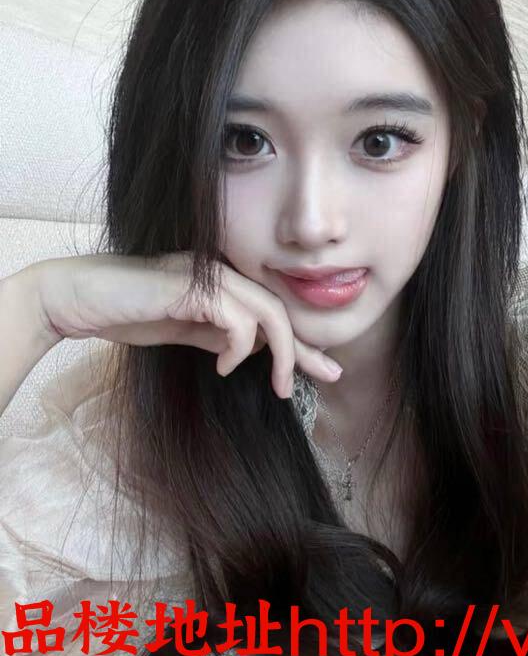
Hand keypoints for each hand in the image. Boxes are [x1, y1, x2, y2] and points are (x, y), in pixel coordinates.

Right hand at [31, 251, 341, 397]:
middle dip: (304, 347)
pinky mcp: (191, 287)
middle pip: (279, 308)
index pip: (272, 309)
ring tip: (278, 384)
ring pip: (267, 311)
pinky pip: (236, 317)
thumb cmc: (124, 312)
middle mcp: (220, 271)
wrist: (75, 299)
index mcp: (221, 280)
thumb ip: (217, 333)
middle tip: (324, 377)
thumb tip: (251, 349)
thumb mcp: (184, 329)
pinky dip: (240, 346)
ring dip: (280, 351)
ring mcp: (206, 276)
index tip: (325, 368)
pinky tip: (224, 365)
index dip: (301, 340)